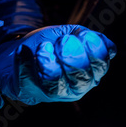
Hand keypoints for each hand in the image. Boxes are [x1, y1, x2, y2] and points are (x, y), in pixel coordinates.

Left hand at [0, 25, 115, 104]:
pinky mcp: (33, 92)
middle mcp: (78, 85)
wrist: (23, 50)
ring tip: (42, 47)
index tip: (80, 34)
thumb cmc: (52, 43)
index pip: (100, 62)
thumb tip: (102, 42)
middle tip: (62, 41)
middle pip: (82, 75)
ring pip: (56, 82)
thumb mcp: (70, 33)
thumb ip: (85, 35)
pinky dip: (26, 63)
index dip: (93, 46)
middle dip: (72, 54)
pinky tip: (23, 50)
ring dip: (49, 61)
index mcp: (92, 70)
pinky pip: (29, 80)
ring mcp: (56, 92)